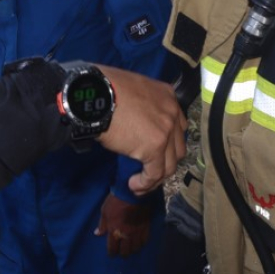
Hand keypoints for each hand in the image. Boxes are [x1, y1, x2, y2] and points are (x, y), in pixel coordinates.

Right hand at [93, 65, 186, 195]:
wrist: (97, 94)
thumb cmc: (106, 88)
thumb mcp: (132, 90)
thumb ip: (142, 106)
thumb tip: (135, 124)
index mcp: (167, 96)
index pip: (177, 125)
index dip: (167, 143)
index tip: (155, 153)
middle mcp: (172, 112)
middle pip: (177, 146)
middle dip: (165, 162)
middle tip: (149, 170)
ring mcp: (166, 131)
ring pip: (170, 164)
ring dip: (156, 177)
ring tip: (140, 183)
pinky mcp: (154, 148)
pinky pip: (155, 173)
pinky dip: (146, 183)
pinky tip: (135, 185)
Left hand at [95, 193, 153, 256]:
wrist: (132, 193)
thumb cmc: (115, 201)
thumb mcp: (104, 211)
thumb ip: (102, 224)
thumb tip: (98, 234)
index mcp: (114, 231)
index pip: (113, 248)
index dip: (112, 253)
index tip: (112, 254)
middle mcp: (126, 235)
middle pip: (125, 251)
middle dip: (122, 253)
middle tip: (121, 252)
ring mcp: (137, 232)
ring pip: (136, 248)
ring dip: (133, 250)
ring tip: (131, 248)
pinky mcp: (145, 227)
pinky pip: (145, 240)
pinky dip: (142, 243)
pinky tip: (140, 242)